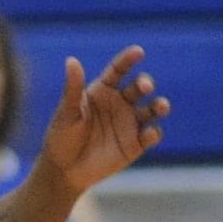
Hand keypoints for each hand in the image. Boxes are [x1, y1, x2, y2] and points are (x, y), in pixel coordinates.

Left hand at [40, 47, 168, 191]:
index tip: (138, 51)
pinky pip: (151, 134)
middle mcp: (120, 103)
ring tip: (160, 106)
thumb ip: (72, 88)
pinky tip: (148, 133)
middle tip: (144, 86)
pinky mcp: (136, 143)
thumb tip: (71, 60)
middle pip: (139, 87)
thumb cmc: (61, 137)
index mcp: (102, 91)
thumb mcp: (66, 113)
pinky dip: (153, 133)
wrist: (64, 170)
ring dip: (159, 106)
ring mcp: (130, 122)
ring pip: (152, 109)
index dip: (128, 60)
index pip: (118, 71)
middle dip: (145, 83)